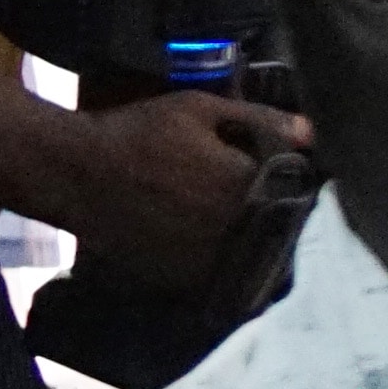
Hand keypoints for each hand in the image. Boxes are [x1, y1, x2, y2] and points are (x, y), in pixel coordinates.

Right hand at [41, 88, 306, 285]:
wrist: (74, 172)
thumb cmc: (137, 132)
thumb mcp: (197, 109)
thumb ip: (260, 120)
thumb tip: (313, 134)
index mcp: (243, 185)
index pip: (298, 191)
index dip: (300, 183)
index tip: (295, 173)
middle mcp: (232, 228)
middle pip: (280, 228)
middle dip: (282, 212)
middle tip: (268, 196)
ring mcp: (206, 259)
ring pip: (254, 254)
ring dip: (258, 240)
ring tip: (239, 219)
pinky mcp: (180, 279)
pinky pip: (220, 273)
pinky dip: (225, 260)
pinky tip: (212, 239)